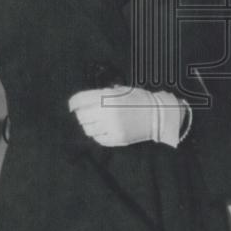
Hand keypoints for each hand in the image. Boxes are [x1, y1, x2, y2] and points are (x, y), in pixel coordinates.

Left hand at [69, 85, 187, 147]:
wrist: (159, 114)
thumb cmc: (138, 99)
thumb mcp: (119, 91)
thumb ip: (102, 94)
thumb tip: (84, 100)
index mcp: (106, 97)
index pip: (80, 100)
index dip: (73, 103)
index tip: (72, 106)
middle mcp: (107, 112)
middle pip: (82, 116)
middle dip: (81, 114)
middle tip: (85, 114)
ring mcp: (112, 127)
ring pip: (88, 129)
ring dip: (88, 125)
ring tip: (94, 122)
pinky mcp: (118, 139)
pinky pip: (99, 139)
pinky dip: (97, 135)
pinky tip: (102, 130)